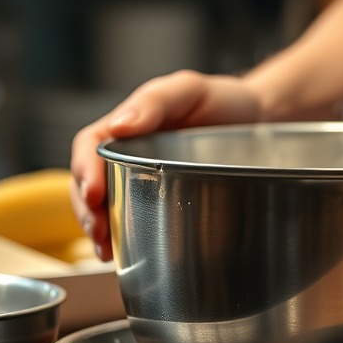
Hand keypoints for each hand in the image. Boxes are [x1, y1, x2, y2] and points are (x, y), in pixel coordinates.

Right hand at [70, 70, 261, 259]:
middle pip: (89, 182)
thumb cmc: (222, 99)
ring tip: (105, 249)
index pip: (89, 147)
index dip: (84, 172)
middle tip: (98, 232)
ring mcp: (144, 176)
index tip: (94, 195)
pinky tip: (122, 252)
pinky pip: (133, 216)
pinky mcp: (162, 197)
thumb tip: (119, 126)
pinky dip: (122, 236)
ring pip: (105, 204)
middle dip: (86, 209)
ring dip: (98, 228)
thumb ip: (156, 102)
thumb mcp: (190, 90)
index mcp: (128, 124)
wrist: (258, 119)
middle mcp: (129, 152)